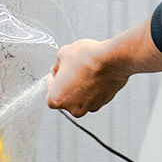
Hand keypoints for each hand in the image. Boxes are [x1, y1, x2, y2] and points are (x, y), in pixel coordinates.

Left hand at [46, 19, 161, 115]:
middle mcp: (73, 108)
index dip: (53, 82)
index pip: (50, 94)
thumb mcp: (63, 54)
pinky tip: (95, 74)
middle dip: (67, 85)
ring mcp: (90, 107)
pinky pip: (95, 96)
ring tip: (85, 70)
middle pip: (66, 98)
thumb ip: (57, 65)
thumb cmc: (86, 58)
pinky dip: (94, 88)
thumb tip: (58, 68)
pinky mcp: (104, 102)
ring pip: (81, 98)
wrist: (111, 59)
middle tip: (71, 71)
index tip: (56, 74)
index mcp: (57, 99)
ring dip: (81, 87)